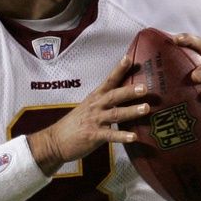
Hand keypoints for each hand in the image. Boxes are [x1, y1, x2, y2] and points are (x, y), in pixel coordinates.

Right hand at [27, 56, 149, 170]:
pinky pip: (110, 136)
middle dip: (130, 91)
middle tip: (145, 87)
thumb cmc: (74, 124)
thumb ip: (103, 102)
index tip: (129, 58)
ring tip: (146, 108)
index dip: (118, 70)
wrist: (55, 141)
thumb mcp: (87, 108)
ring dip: (131, 111)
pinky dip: (122, 136)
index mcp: (94, 98)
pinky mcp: (93, 136)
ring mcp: (94, 121)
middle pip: (114, 95)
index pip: (108, 81)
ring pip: (115, 114)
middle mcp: (95, 106)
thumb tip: (124, 96)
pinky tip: (134, 137)